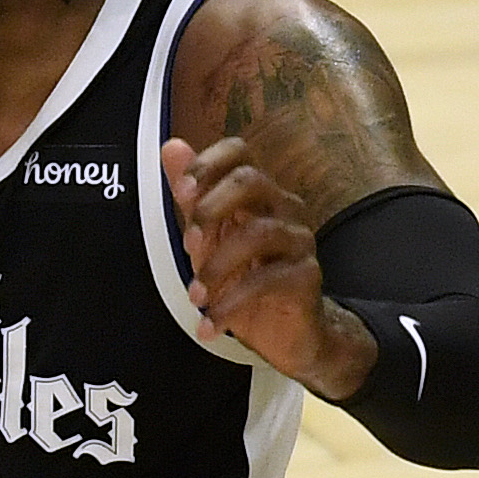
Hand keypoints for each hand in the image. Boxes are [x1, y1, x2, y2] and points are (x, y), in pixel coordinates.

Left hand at [165, 135, 377, 398]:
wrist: (284, 330)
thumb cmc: (242, 276)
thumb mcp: (207, 238)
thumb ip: (192, 197)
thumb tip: (171, 147)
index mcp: (255, 194)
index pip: (240, 153)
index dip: (209, 163)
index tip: (183, 191)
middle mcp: (281, 208)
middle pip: (251, 181)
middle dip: (210, 209)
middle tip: (187, 245)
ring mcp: (298, 240)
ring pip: (259, 232)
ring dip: (217, 267)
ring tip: (196, 297)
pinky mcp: (307, 275)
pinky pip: (268, 281)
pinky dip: (231, 305)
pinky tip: (210, 324)